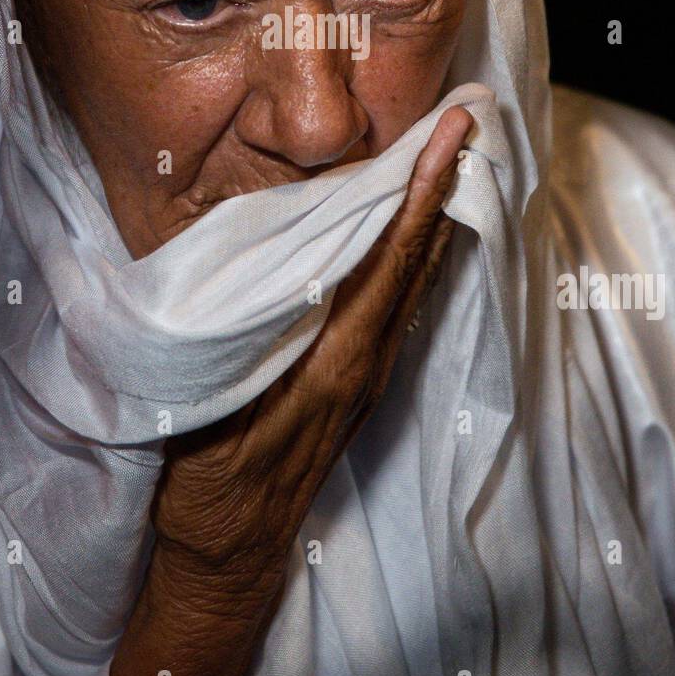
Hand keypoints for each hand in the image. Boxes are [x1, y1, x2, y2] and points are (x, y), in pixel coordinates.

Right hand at [110, 105, 472, 675]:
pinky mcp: (359, 382)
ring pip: (411, 280)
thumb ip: (242, 344)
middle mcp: (364, 362)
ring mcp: (367, 374)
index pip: (386, 260)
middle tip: (465, 122)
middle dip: (441, 187)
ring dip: (431, 216)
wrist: (231, 553)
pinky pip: (395, 303)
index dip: (419, 195)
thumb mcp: (213, 408)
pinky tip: (411, 230)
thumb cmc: (209, 479)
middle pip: (414, 261)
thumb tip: (264, 269)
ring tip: (449, 156)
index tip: (448, 137)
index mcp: (333, 360)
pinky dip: (410, 254)